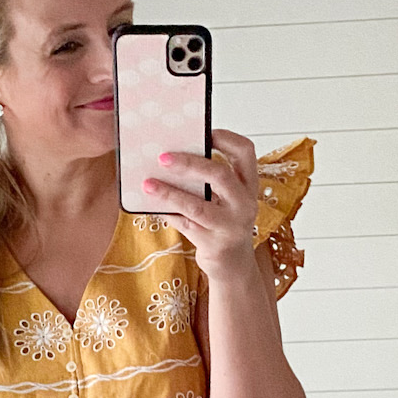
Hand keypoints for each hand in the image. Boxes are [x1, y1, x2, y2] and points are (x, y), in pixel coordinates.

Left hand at [140, 126, 259, 286]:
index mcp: (249, 185)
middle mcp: (244, 204)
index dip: (226, 138)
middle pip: (220, 175)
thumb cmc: (224, 224)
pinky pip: (185, 224)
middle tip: (163, 157)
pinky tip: (152, 205)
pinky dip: (167, 213)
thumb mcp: (226, 200)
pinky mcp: (213, 244)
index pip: (245, 152)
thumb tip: (173, 158)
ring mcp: (230, 226)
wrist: (234, 266)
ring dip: (170, 192)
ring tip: (148, 184)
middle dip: (190, 163)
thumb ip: (209, 181)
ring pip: (197, 205)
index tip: (204, 132)